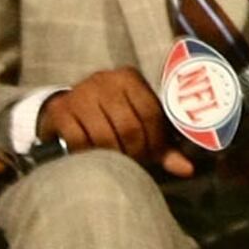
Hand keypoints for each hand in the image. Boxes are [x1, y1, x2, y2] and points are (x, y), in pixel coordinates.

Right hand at [46, 65, 192, 176]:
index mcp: (129, 78)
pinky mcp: (60, 110)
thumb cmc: (110, 117)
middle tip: (133, 163)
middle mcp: (104, 80)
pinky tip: (92, 157)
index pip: (151, 113)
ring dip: (112, 156)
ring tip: (115, 163)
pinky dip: (88, 155)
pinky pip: (79, 141)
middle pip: (129, 126)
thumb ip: (162, 146)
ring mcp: (80, 94)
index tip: (152, 156)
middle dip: (135, 152)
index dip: (155, 141)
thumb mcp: (137, 123)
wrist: (65, 107)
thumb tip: (188, 170)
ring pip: (104, 136)